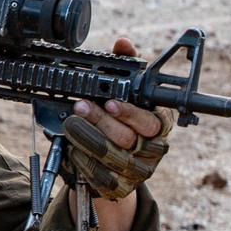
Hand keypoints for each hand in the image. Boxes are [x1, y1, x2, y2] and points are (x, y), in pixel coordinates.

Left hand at [64, 36, 174, 200]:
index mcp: (160, 126)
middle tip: (80, 105)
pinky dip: (82, 159)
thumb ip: (125, 67)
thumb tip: (122, 43)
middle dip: (100, 120)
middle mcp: (152, 151)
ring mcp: (136, 172)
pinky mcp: (119, 187)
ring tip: (71, 121)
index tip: (111, 102)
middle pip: (127, 138)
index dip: (130, 113)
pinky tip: (72, 146)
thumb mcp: (125, 93)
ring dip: (87, 136)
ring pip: (111, 156)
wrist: (113, 162)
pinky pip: (98, 175)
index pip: (152, 122)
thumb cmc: (121, 120)